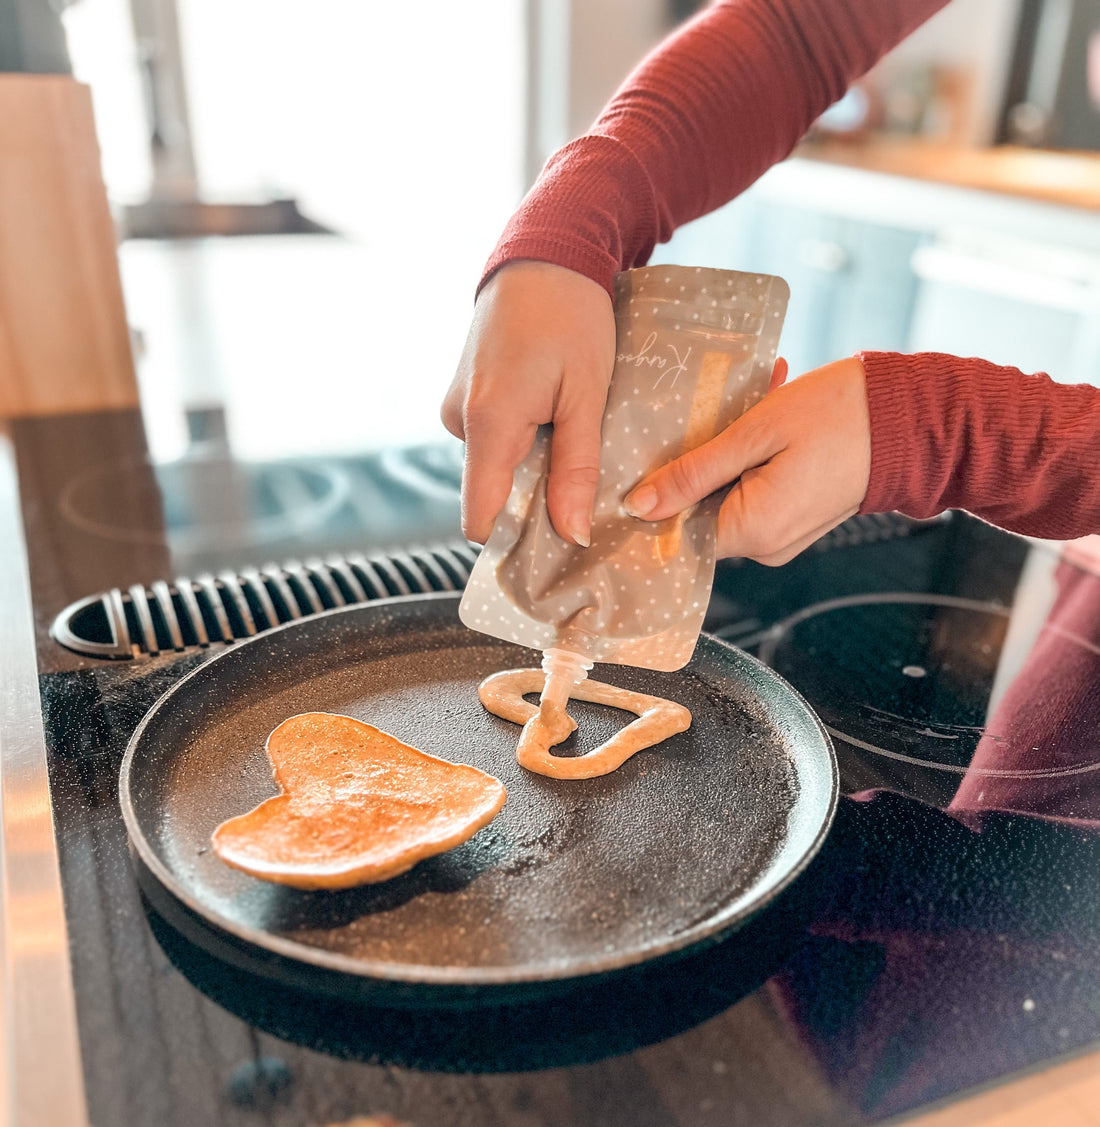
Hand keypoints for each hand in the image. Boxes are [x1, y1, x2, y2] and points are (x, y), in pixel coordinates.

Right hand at [442, 260, 615, 545]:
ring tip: (574, 438)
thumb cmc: (571, 316)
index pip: (480, 519)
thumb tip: (572, 536)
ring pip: (494, 466)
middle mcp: (459, 420)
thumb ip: (576, 469)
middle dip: (534, 502)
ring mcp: (457, 406)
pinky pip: (492, 439)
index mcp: (487, 424)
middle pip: (491, 495)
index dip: (515, 542)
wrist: (545, 253)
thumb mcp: (588, 395)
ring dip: (532, 467)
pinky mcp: (465, 395)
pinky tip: (555, 418)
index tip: (559, 550)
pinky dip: (523, 442)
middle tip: (585, 490)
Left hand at [624, 357, 871, 564]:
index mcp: (753, 532)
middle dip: (698, 462)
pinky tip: (768, 412)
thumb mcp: (754, 434)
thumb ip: (693, 473)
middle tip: (717, 410)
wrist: (911, 416)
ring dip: (728, 451)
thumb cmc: (839, 415)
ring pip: (724, 495)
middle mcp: (765, 546)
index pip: (674, 532)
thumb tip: (640, 505)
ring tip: (754, 402)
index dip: (655, 497)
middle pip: (698, 512)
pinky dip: (752, 455)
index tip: (645, 459)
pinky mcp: (792, 517)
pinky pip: (752, 490)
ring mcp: (780, 535)